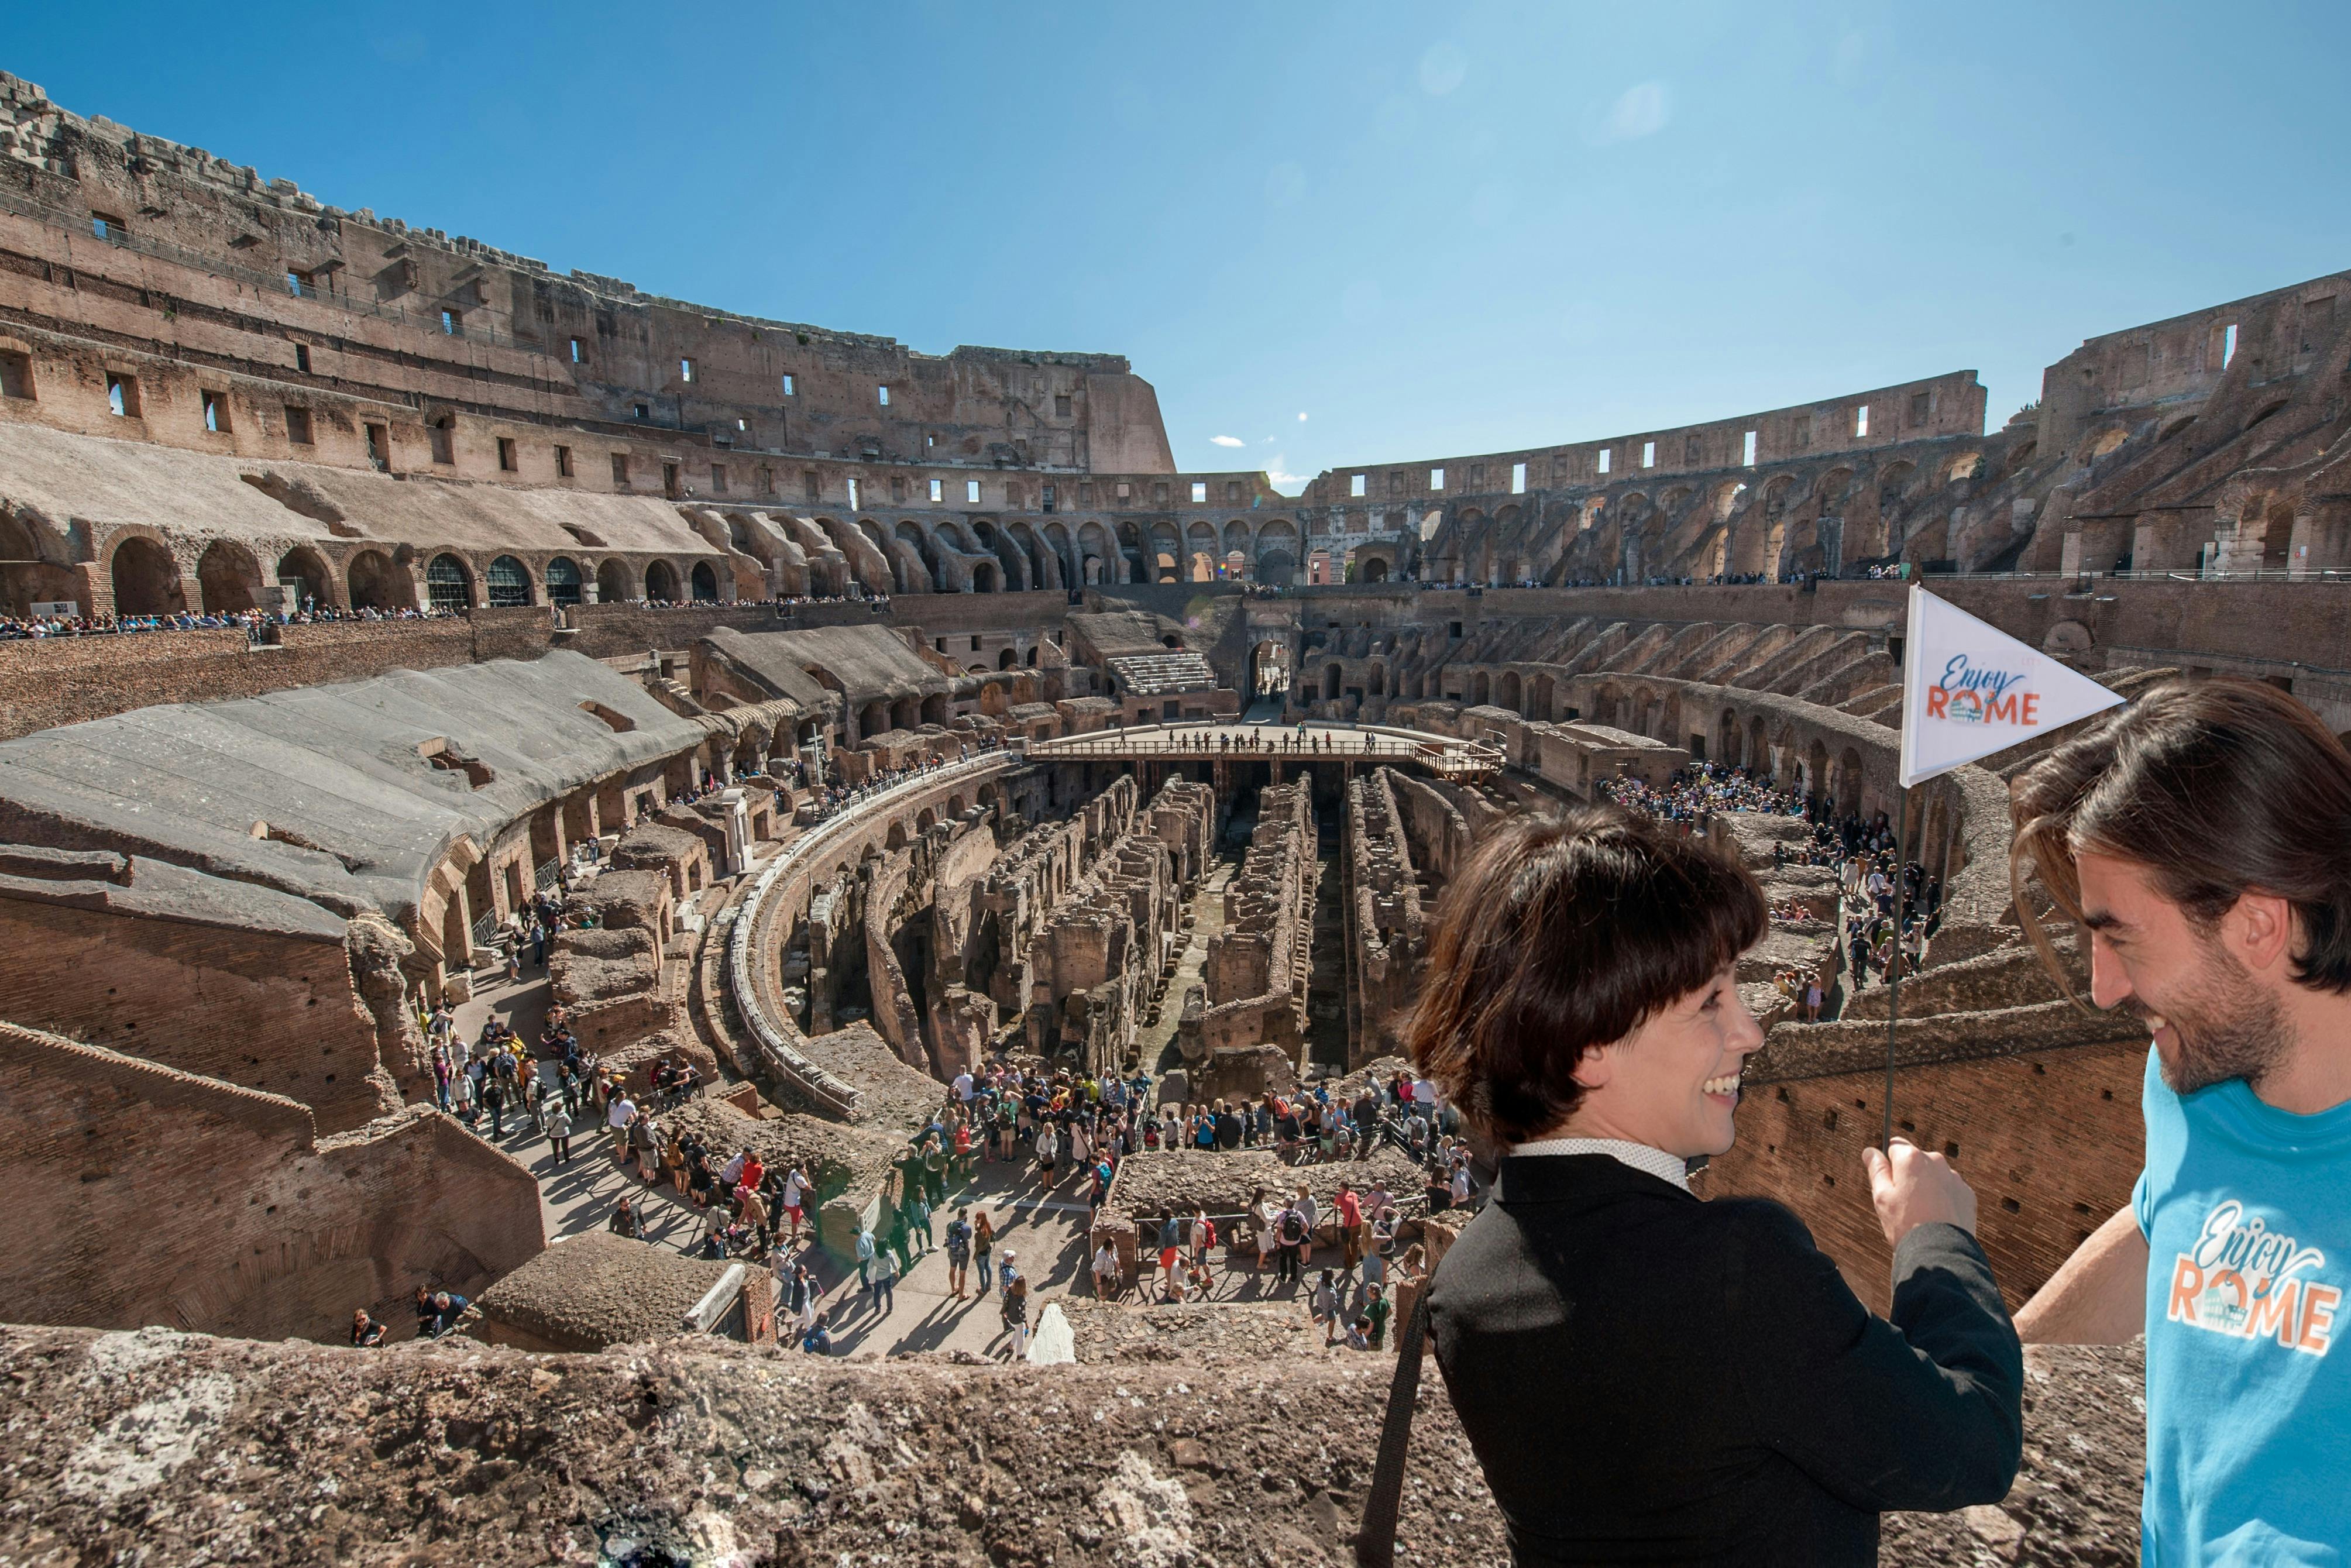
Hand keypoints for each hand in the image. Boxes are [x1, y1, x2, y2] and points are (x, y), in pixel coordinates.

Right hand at [1863, 1137, 1977, 1246]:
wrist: (1940, 1251)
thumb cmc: (1906, 1223)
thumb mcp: (1882, 1196)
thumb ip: (1876, 1170)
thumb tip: (1871, 1152)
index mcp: (1912, 1158)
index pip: (1895, 1146)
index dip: (1888, 1163)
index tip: (1887, 1181)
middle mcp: (1936, 1161)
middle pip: (1916, 1161)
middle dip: (1909, 1175)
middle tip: (1902, 1202)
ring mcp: (1954, 1178)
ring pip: (1934, 1176)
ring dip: (1927, 1187)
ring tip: (1921, 1213)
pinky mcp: (1967, 1194)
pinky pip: (1950, 1190)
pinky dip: (1943, 1199)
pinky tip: (1936, 1217)